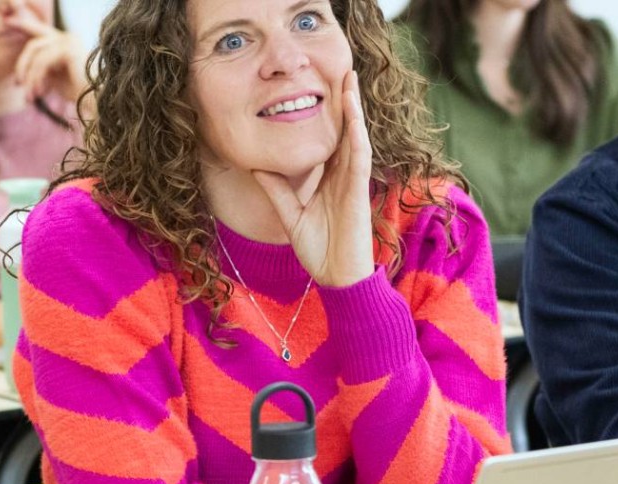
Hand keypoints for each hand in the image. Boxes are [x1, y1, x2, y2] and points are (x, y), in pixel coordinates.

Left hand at [7, 4, 84, 102]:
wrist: (96, 100)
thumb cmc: (78, 92)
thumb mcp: (53, 78)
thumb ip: (40, 70)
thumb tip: (21, 74)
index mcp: (65, 41)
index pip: (39, 30)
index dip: (23, 24)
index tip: (7, 22)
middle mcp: (68, 37)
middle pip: (34, 44)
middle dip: (22, 64)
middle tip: (18, 85)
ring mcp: (69, 41)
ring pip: (36, 54)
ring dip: (30, 77)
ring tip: (30, 96)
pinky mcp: (69, 49)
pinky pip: (43, 61)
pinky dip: (37, 78)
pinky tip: (40, 93)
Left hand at [248, 71, 373, 286]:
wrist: (337, 278)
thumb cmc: (320, 249)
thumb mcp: (290, 214)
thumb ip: (277, 189)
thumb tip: (258, 166)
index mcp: (331, 178)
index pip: (331, 138)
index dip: (329, 113)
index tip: (323, 87)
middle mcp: (345, 175)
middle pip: (346, 130)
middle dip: (345, 100)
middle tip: (343, 69)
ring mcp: (354, 182)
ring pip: (355, 137)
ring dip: (354, 109)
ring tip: (350, 80)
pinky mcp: (359, 192)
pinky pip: (359, 159)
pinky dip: (357, 137)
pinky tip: (354, 118)